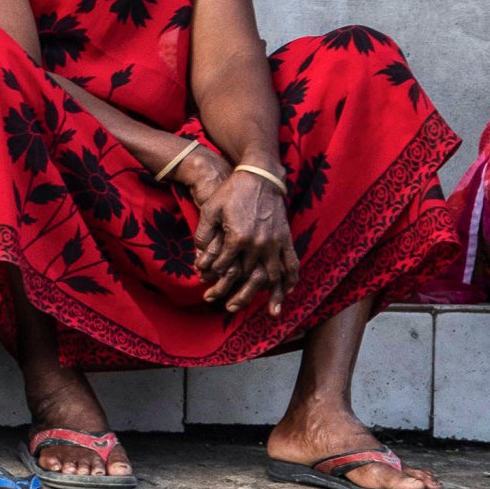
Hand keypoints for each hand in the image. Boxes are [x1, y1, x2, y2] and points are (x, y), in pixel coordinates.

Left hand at [186, 153, 297, 313]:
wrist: (259, 175)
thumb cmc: (232, 191)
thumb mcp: (210, 208)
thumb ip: (203, 232)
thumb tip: (197, 253)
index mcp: (238, 237)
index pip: (224, 265)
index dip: (213, 274)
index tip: (206, 279)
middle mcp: (258, 244)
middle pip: (249, 277)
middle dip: (239, 293)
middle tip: (229, 306)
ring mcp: (275, 242)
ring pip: (274, 276)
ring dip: (273, 296)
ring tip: (272, 313)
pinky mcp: (286, 237)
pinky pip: (292, 262)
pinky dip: (292, 278)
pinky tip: (290, 290)